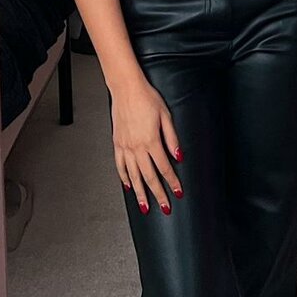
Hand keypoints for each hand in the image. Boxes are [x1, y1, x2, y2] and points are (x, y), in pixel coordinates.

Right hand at [110, 81, 183, 215]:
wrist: (126, 89)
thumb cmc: (147, 98)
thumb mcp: (166, 116)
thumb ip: (172, 138)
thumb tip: (179, 156)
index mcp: (151, 141)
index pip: (164, 167)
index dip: (172, 182)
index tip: (178, 193)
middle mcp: (137, 147)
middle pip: (149, 177)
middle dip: (158, 194)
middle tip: (164, 207)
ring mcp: (125, 146)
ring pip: (133, 176)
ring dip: (140, 193)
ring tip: (145, 207)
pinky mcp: (117, 143)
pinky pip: (120, 165)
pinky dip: (124, 178)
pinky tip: (129, 186)